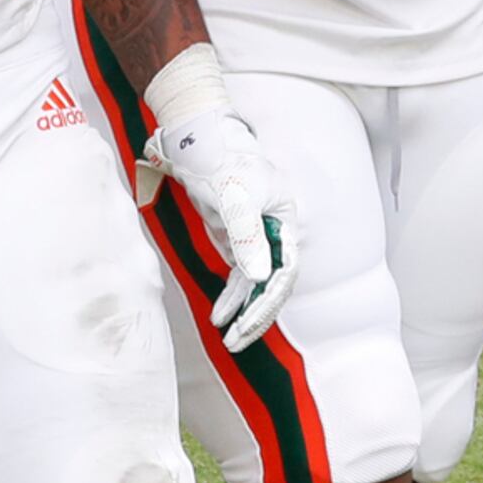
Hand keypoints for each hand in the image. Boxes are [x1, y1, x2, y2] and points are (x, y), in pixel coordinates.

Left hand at [149, 109, 300, 351]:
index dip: (268, 299)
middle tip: (237, 341)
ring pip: (255, 284)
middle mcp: (275, 232)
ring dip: (242, 310)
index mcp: (284, 220)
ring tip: (227, 338)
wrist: (198, 140)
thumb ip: (246, 238)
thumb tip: (260, 277)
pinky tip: (221, 315)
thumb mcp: (233, 199)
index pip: (284, 271)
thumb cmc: (220, 162)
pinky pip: (238, 276)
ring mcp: (256, 237)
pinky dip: (231, 296)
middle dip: (256, 314)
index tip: (248, 321)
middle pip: (272, 283)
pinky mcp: (237, 239)